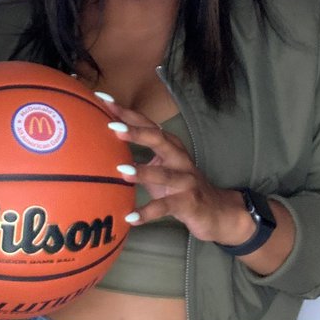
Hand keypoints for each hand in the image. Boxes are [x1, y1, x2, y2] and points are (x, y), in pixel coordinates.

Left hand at [102, 99, 256, 244]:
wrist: (217, 211)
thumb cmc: (180, 187)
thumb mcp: (159, 169)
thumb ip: (137, 157)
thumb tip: (102, 150)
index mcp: (169, 146)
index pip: (146, 124)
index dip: (126, 113)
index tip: (103, 101)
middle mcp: (179, 158)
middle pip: (158, 139)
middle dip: (137, 132)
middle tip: (113, 127)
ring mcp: (185, 180)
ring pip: (164, 173)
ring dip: (143, 171)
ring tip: (121, 170)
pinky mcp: (188, 202)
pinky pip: (166, 207)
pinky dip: (148, 212)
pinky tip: (131, 217)